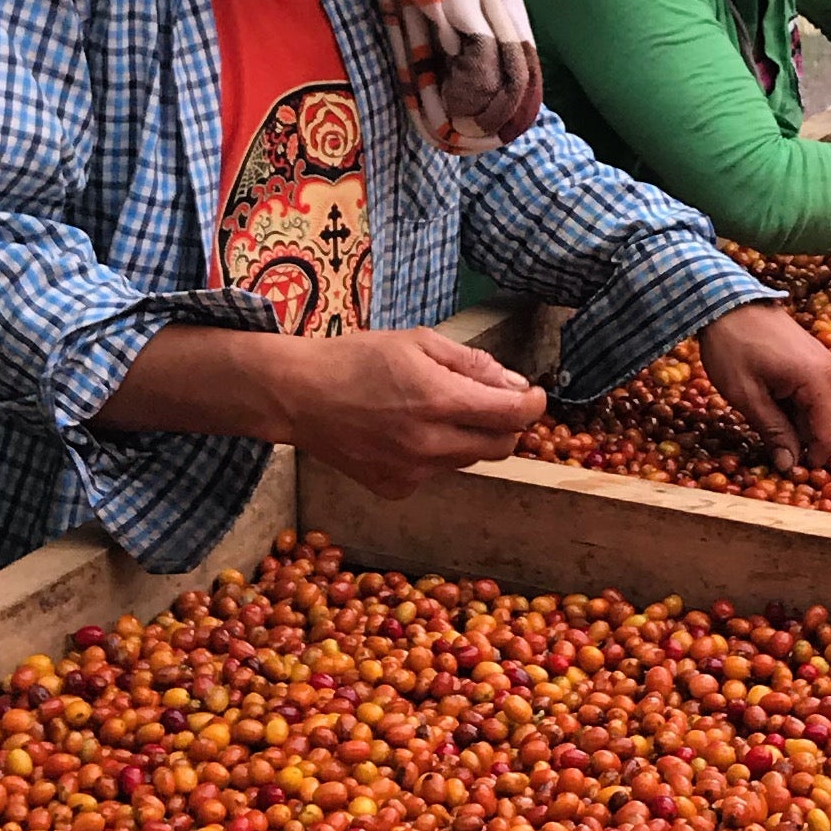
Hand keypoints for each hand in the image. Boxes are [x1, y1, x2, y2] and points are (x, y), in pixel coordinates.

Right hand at [278, 330, 549, 495]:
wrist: (298, 395)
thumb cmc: (356, 360)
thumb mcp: (418, 343)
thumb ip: (472, 364)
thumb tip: (515, 386)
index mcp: (439, 401)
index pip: (513, 415)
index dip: (532, 404)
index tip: (532, 395)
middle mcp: (430, 444)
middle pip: (500, 447)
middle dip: (504, 424)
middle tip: (487, 402)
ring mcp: (412, 472)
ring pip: (468, 461)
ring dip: (467, 438)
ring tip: (431, 410)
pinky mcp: (395, 488)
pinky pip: (435, 473)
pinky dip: (434, 455)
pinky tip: (404, 432)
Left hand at [698, 302, 830, 476]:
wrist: (725, 300)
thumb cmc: (732, 347)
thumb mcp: (747, 396)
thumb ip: (773, 432)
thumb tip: (790, 467)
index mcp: (816, 381)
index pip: (828, 436)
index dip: (812, 460)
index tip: (788, 472)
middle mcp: (828, 372)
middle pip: (822, 424)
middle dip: (800, 441)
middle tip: (767, 446)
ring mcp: (822, 362)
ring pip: (814, 410)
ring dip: (793, 423)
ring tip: (761, 418)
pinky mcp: (811, 358)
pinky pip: (808, 393)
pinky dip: (792, 405)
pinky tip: (767, 403)